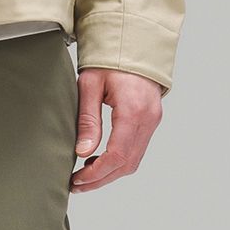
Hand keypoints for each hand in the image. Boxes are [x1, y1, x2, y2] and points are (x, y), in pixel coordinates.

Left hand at [71, 67, 164, 190]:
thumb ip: (87, 120)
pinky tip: (98, 160)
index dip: (96, 173)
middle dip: (101, 179)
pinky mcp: (151, 121)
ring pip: (134, 160)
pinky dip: (118, 161)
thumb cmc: (110, 60)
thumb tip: (83, 153)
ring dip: (110, 173)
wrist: (134, 44)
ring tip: (84, 176)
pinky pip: (137, 149)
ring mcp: (153, 120)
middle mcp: (148, 118)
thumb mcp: (90, 85)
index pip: (117, 154)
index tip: (77, 180)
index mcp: (133, 110)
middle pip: (127, 163)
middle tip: (76, 185)